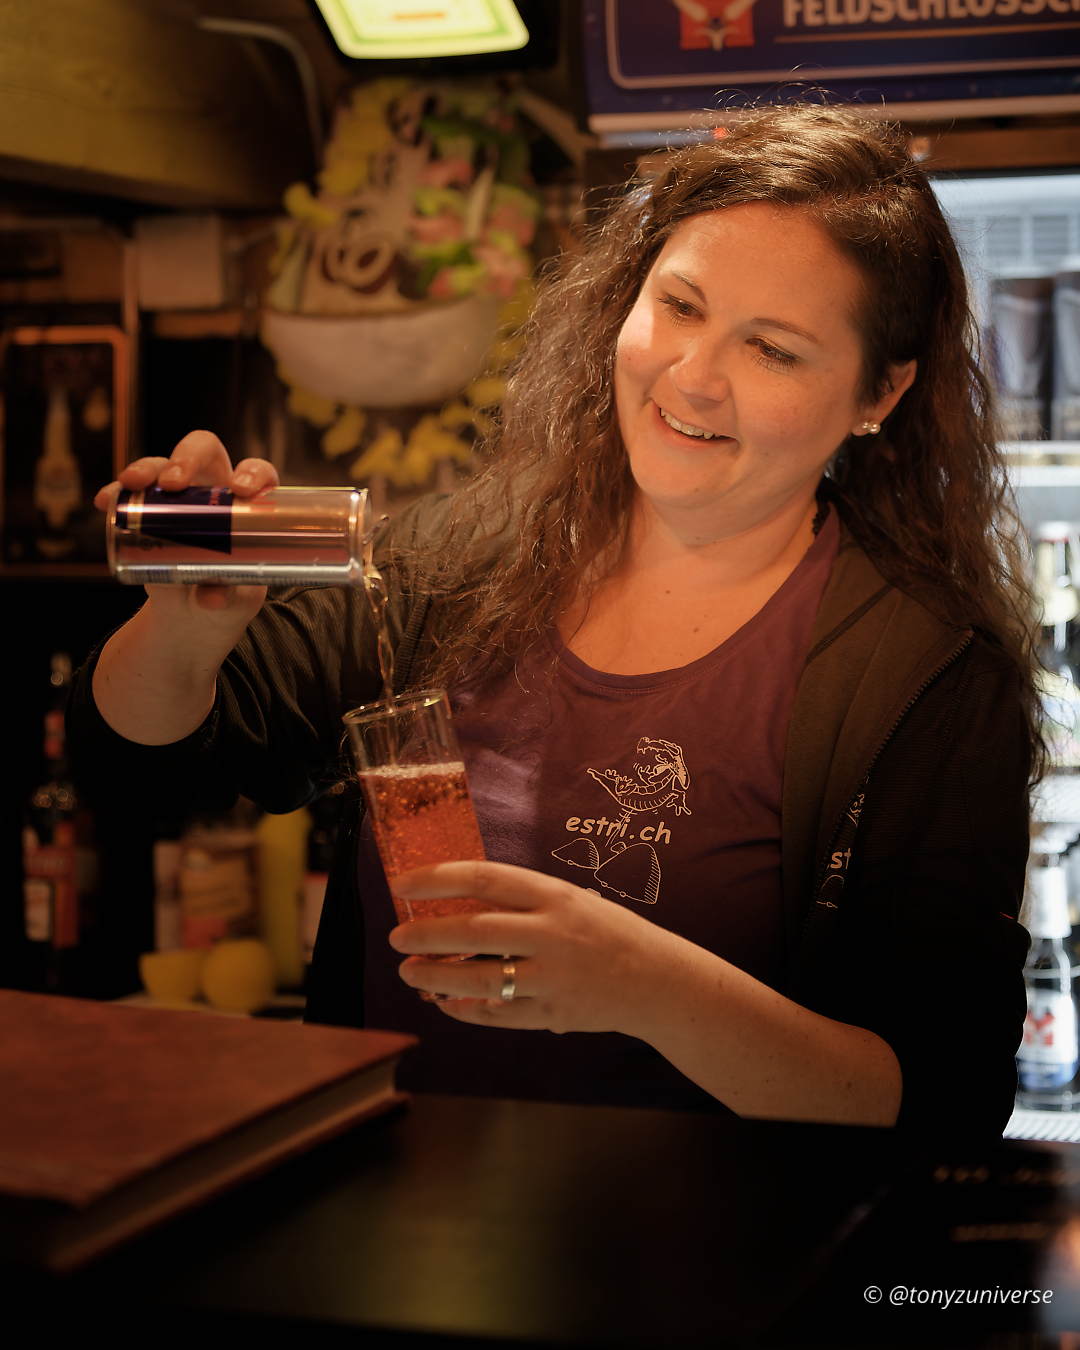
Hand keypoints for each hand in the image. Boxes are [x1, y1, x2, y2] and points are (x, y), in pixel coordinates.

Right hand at [95, 429, 278, 625]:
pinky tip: (105, 501)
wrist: (193, 613)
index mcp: (248, 504)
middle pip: (203, 451)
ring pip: (162, 465)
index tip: (241, 489)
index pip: (257, 472)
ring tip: (131, 483)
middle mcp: (215, 490)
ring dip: (146, 468)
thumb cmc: (228, 596)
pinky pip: (130, 492)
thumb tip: (211, 599)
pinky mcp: (148, 510)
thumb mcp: (237, 601)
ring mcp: (178, 496)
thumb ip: (230, 596)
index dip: (252, 473)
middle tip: (173, 482)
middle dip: (187, 457)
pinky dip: (116, 492)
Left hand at [388, 860, 668, 1035]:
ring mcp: (553, 977)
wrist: (659, 980)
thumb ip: (519, 903)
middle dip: (426, 934)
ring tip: (410, 972)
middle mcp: (553, 933)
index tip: (401, 883)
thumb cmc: (606, 932)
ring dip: (436, 977)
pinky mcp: (553, 1015)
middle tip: (397, 938)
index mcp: (554, 896)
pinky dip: (465, 1010)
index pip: (484, 878)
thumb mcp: (568, 900)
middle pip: (474, 931)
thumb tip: (452, 903)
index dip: (436, 879)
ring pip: (480, 979)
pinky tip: (445, 1002)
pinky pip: (498, 1014)